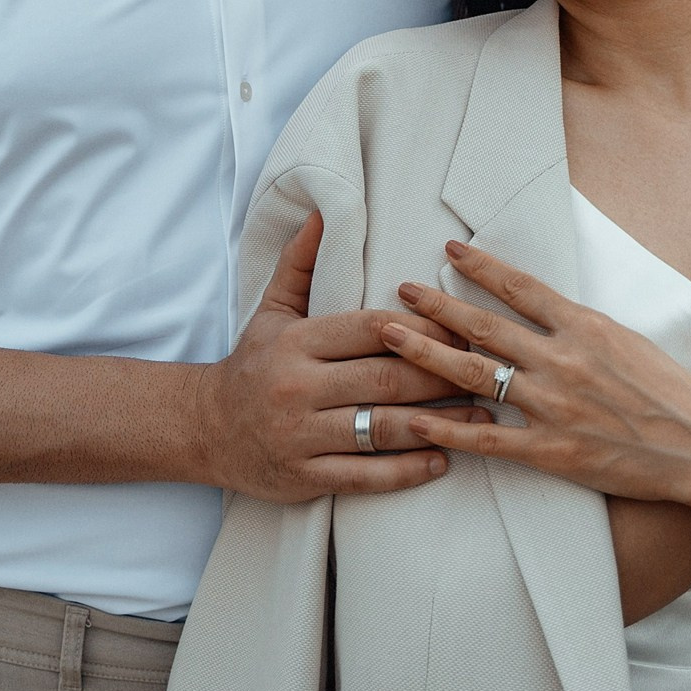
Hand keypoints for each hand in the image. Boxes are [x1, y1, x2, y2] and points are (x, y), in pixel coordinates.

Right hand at [193, 213, 487, 503]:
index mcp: (296, 343)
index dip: (422, 328)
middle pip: (386, 379)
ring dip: (439, 423)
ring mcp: (301, 436)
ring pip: (382, 428)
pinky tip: (441, 459)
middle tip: (485, 371)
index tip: (461, 328)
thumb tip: (322, 213)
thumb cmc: (252, 364)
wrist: (205, 429)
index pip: (371, 329)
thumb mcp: (272, 310)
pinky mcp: (305, 477)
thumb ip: (300, 263)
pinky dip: (408, 470)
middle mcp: (298, 388)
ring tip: (479, 413)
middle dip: (442, 375)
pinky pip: (366, 475)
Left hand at [378, 241, 690, 512]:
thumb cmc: (673, 394)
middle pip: (485, 326)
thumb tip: (544, 308)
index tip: (448, 250)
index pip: (521, 287)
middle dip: (435, 305)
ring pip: (475, 374)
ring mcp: (554, 406)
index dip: (480, 266)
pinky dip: (449, 428)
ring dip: (426, 352)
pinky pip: (488, 439)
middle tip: (398, 291)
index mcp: (586, 327)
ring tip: (389, 336)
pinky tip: (416, 419)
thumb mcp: (630, 341)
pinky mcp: (552, 451)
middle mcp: (564, 360)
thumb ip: (582, 327)